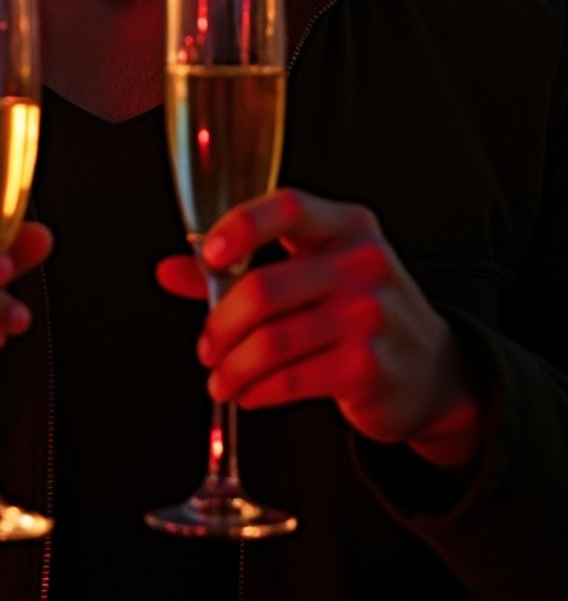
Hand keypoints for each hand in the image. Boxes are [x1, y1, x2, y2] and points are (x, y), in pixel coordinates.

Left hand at [156, 187, 483, 467]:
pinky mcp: (370, 367)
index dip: (242, 226)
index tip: (209, 255)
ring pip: (273, 341)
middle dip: (221, 324)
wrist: (432, 370)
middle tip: (207, 347)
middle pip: (265, 287)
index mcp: (347, 224)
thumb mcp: (312, 271)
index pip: (289, 207)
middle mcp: (363, 262)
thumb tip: (167, 269)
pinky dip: (258, 391)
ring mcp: (371, 315)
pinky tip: (249, 393)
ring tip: (221, 378)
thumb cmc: (355, 310)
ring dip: (233, 367)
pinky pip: (292, 379)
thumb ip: (239, 267)